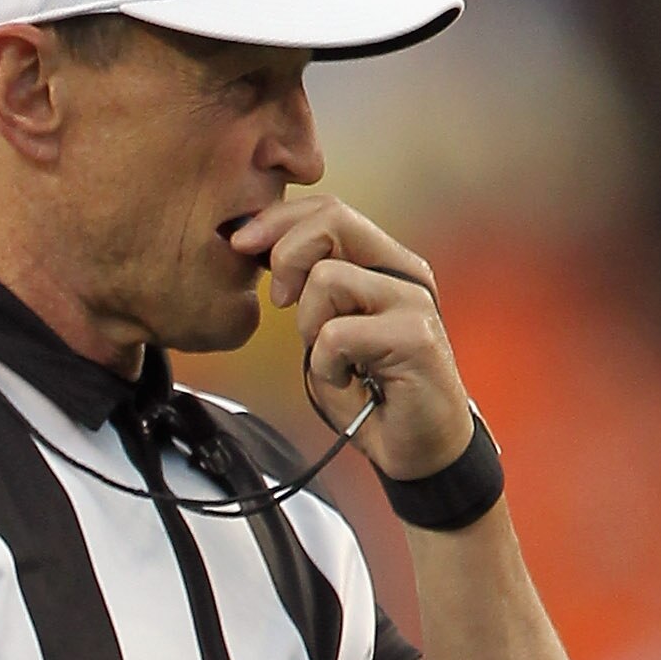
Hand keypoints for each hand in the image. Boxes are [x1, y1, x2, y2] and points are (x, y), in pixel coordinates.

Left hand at [229, 197, 476, 488]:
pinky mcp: (415, 337)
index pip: (329, 209)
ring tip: (331, 359)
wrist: (418, 450)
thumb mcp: (325, 332)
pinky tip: (346, 382)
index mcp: (383, 262)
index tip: (242, 245)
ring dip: (310, 326)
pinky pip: (338, 334)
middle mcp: (403, 271)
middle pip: (333, 220)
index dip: (279, 220)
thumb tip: (257, 251)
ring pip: (328, 279)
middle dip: (287, 255)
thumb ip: (305, 292)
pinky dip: (327, 365)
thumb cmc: (372, 394)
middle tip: (279, 302)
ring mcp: (412, 301)